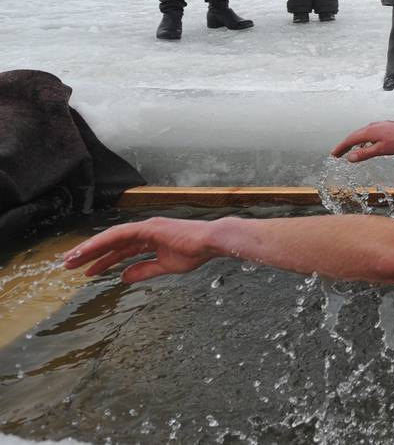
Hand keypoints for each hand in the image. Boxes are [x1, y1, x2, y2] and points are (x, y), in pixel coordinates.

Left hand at [64, 217, 221, 282]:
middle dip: (90, 254)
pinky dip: (102, 242)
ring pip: (110, 238)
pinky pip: (119, 235)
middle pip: (111, 242)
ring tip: (72, 260)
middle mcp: (145, 230)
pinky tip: (89, 251)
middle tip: (70, 264)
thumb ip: (144, 270)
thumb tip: (123, 277)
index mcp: (150, 238)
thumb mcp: (165, 266)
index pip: (121, 249)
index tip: (87, 270)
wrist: (211, 242)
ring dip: (90, 248)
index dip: (103, 259)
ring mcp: (146, 227)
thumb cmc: (196, 252)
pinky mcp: (147, 228)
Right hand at [330, 120, 393, 161]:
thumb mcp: (380, 150)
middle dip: (344, 146)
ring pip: (360, 135)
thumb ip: (364, 154)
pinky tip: (364, 145)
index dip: (340, 147)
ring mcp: (376, 126)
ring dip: (352, 143)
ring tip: (348, 151)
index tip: (333, 154)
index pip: (349, 140)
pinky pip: (367, 133)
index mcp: (368, 132)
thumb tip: (350, 158)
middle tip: (337, 154)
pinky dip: (361, 140)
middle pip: (353, 137)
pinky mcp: (381, 127)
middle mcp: (370, 127)